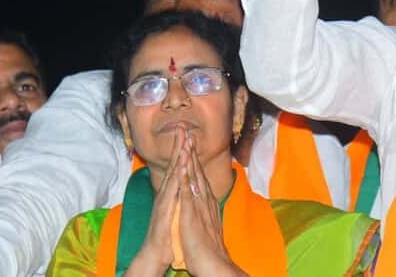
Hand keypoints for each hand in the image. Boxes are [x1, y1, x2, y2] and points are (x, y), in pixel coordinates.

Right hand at [126, 127, 184, 276]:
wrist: (155, 252)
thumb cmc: (166, 232)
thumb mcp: (174, 209)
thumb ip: (177, 196)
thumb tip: (183, 184)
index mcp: (171, 191)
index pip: (179, 166)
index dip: (183, 149)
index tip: (187, 133)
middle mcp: (167, 192)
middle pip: (175, 164)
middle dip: (179, 145)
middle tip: (183, 126)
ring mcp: (165, 199)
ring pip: (173, 173)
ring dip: (178, 155)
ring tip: (183, 139)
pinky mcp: (165, 208)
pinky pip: (173, 190)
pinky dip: (178, 176)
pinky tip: (182, 166)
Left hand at [179, 133, 244, 276]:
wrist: (213, 263)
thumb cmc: (207, 248)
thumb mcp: (206, 224)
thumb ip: (204, 212)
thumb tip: (203, 204)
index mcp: (205, 202)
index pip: (199, 176)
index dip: (194, 159)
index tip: (190, 143)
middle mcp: (204, 200)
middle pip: (197, 171)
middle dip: (191, 151)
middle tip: (187, 132)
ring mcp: (199, 206)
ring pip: (194, 177)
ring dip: (189, 158)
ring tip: (185, 140)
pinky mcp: (193, 214)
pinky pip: (188, 192)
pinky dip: (185, 178)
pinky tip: (182, 165)